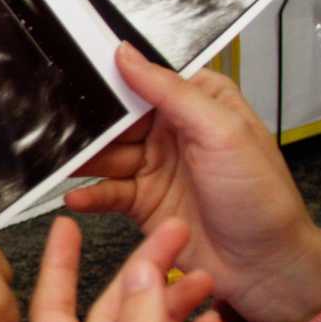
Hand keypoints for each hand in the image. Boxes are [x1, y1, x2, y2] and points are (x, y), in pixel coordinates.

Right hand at [68, 43, 320, 321]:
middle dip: (90, 123)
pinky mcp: (141, 202)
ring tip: (59, 161)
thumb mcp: (220, 131)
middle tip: (56, 124)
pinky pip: (107, 191)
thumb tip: (127, 55)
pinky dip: (89, 194)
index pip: (147, 80)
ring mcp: (156, 167)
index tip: (77, 76)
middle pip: (118, 118)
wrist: (264, 266)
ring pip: (106, 155)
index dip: (113, 79)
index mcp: (200, 104)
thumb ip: (170, 91)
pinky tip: (75, 197)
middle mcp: (175, 132)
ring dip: (84, 160)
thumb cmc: (260, 197)